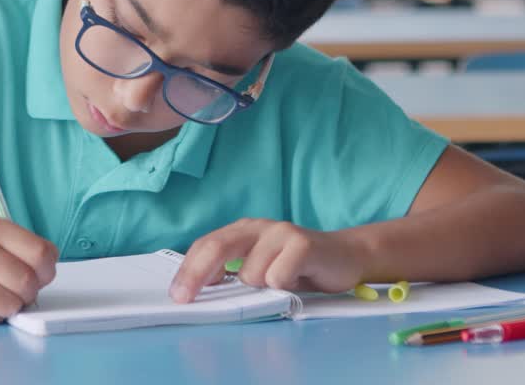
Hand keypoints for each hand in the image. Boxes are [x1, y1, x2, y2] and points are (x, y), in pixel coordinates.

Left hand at [169, 218, 369, 302]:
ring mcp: (280, 232)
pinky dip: (283, 286)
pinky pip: (277, 275)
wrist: (346, 257)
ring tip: (281, 282)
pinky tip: (298, 278)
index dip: (188, 269)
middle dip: (196, 275)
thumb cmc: (299, 267)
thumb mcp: (261, 269)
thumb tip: (201, 291)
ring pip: (250, 272)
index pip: (206, 245)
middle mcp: (257, 227)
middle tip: (187, 298)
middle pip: (217, 247)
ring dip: (261, 287)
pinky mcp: (302, 242)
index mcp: (242, 231)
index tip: (178, 294)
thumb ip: (235, 274)